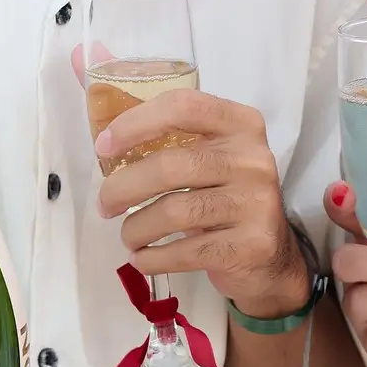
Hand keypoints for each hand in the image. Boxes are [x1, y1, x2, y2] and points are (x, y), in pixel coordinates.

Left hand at [95, 90, 308, 317]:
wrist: (270, 258)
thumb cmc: (225, 198)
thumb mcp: (209, 158)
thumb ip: (167, 136)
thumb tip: (96, 113)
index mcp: (241, 125)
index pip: (184, 107)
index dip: (136, 123)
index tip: (104, 146)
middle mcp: (253, 159)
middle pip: (171, 166)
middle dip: (124, 187)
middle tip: (105, 205)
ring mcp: (255, 203)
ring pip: (174, 211)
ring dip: (137, 228)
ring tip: (129, 236)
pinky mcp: (250, 245)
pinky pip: (185, 252)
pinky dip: (153, 258)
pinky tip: (143, 258)